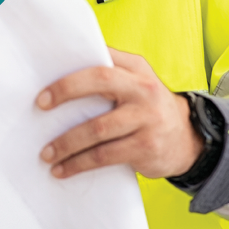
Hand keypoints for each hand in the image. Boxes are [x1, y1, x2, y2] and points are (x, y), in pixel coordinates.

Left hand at [36, 48, 202, 179]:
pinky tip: (64, 169)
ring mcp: (147, 118)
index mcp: (136, 67)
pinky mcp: (146, 147)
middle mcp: (143, 88)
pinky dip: (80, 164)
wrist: (188, 140)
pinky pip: (105, 156)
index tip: (44, 87)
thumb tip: (60, 68)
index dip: (72, 69)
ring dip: (67, 143)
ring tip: (46, 153)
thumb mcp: (135, 82)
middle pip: (100, 81)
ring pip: (98, 128)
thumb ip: (108, 72)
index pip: (101, 59)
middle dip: (66, 91)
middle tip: (40, 106)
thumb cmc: (146, 107)